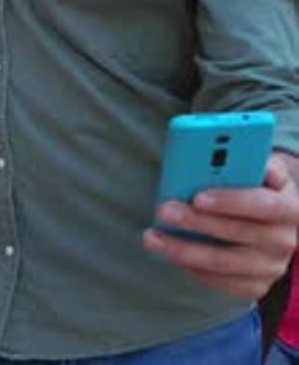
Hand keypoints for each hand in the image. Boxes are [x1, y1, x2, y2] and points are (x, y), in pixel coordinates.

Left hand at [143, 154, 298, 298]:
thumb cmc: (261, 186)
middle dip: (196, 222)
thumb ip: (252, 160)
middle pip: (236, 233)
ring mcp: (271, 267)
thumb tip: (233, 152)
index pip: (262, 204)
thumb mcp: (263, 169)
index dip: (230, 201)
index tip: (197, 196)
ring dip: (184, 250)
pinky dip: (192, 268)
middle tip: (164, 211)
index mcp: (289, 206)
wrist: (276, 220)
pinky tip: (169, 253)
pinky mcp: (256, 286)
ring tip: (153, 237)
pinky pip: (220, 282)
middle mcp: (285, 240)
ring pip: (222, 262)